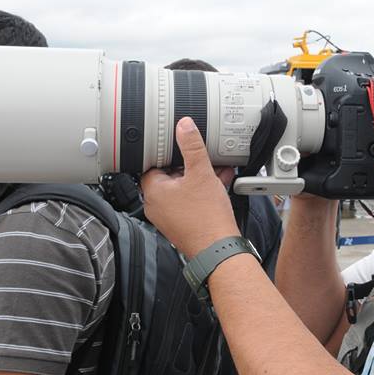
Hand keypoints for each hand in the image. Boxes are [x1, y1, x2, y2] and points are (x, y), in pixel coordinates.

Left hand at [141, 117, 238, 256]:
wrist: (220, 249)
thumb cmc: (207, 218)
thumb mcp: (201, 173)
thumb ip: (192, 146)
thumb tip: (184, 125)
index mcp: (154, 192)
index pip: (153, 164)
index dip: (169, 153)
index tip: (181, 147)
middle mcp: (157, 206)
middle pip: (170, 175)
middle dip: (189, 166)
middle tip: (204, 159)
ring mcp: (169, 217)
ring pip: (183, 188)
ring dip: (199, 178)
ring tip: (217, 170)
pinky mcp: (182, 224)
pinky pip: (190, 201)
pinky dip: (202, 192)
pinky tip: (220, 184)